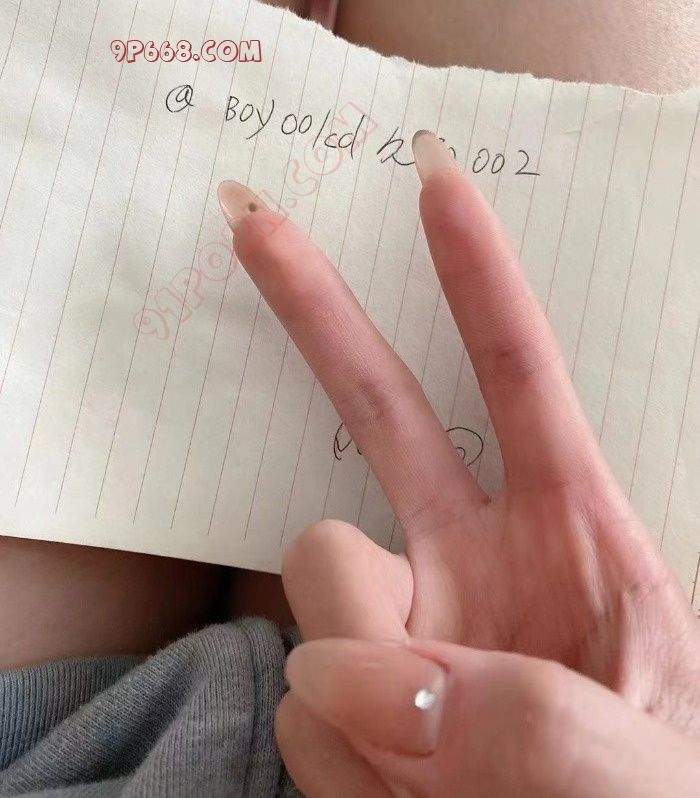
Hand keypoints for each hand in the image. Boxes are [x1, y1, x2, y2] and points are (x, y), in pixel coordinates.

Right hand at [219, 130, 699, 792]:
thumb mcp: (652, 770)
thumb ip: (540, 723)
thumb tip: (368, 678)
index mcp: (570, 537)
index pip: (520, 378)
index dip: (478, 279)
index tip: (436, 183)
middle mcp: (469, 560)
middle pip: (377, 411)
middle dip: (320, 312)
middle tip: (253, 223)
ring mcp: (401, 625)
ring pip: (314, 577)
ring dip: (364, 680)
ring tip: (440, 775)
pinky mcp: (349, 701)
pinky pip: (298, 704)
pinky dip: (346, 765)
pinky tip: (404, 794)